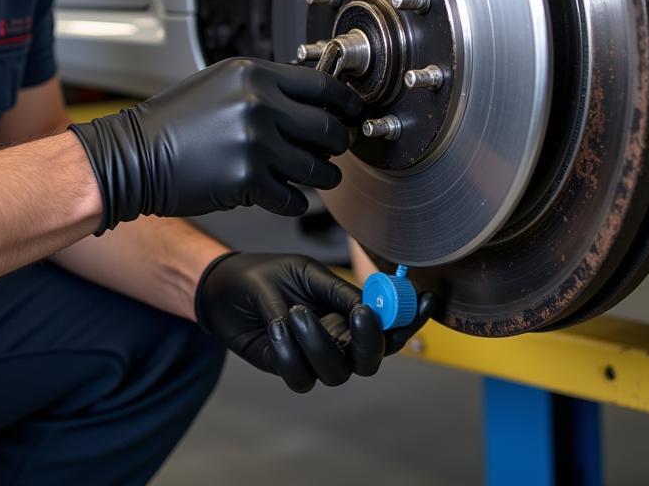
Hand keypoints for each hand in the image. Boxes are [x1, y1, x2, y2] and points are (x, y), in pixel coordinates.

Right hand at [71, 57, 361, 232]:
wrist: (135, 155)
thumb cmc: (174, 122)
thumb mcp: (222, 85)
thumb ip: (266, 88)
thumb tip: (312, 99)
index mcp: (254, 75)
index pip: (323, 85)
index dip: (346, 102)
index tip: (353, 112)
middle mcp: (259, 105)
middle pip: (328, 129)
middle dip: (337, 144)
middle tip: (334, 150)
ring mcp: (255, 143)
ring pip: (317, 168)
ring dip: (322, 176)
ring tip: (316, 176)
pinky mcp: (248, 180)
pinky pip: (293, 198)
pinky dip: (294, 202)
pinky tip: (284, 196)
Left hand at [194, 251, 435, 392]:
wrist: (223, 287)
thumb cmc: (266, 275)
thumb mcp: (303, 272)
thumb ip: (334, 292)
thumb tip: (367, 307)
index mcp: (347, 311)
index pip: (389, 323)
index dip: (411, 317)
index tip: (425, 300)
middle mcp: (337, 338)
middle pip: (371, 359)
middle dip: (371, 342)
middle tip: (358, 315)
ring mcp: (313, 356)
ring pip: (337, 372)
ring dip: (319, 344)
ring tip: (293, 312)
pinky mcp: (288, 368)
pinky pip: (300, 377)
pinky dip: (289, 353)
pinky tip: (275, 325)